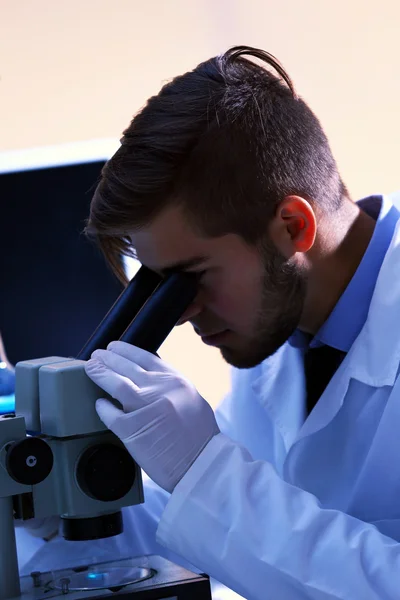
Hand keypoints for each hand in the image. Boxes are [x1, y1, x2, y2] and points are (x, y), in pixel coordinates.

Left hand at [84, 341, 219, 492]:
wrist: (201, 464)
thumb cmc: (200, 436)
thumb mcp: (191, 398)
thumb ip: (171, 386)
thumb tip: (151, 377)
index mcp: (175, 380)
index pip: (145, 357)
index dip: (125, 350)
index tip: (114, 347)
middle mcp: (159, 389)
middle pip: (126, 366)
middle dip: (107, 358)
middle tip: (96, 356)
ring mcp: (143, 408)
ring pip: (115, 383)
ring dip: (100, 373)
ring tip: (90, 368)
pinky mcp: (131, 429)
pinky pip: (109, 413)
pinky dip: (102, 407)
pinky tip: (99, 403)